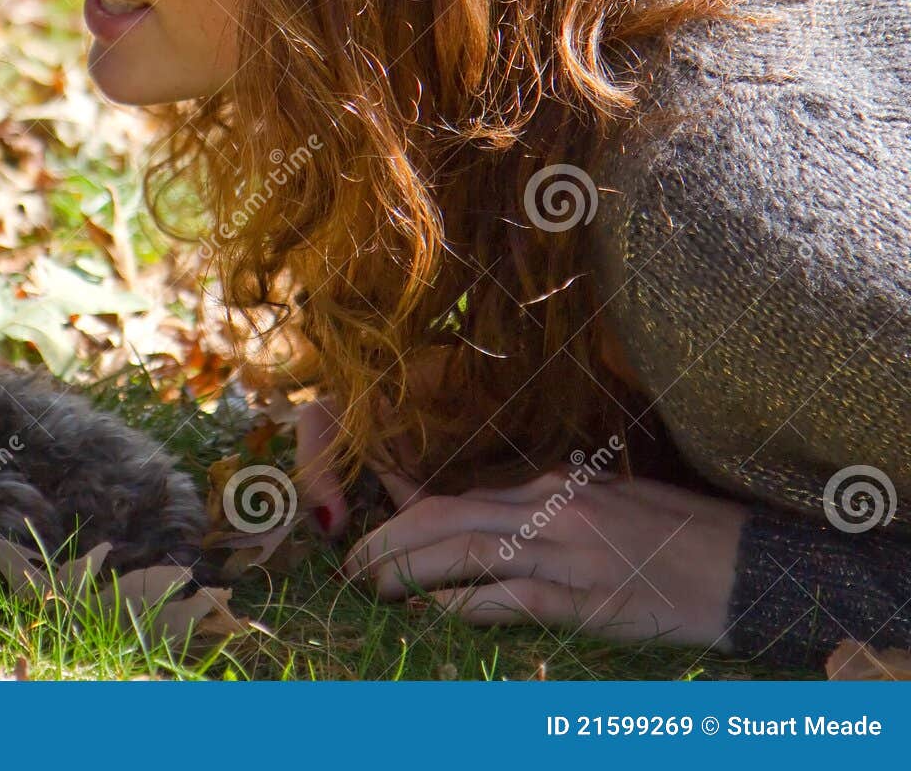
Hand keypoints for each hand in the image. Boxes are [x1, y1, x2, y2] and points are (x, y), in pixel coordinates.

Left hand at [340, 464, 749, 649]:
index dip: (406, 507)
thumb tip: (501, 514)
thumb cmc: (684, 536)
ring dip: (407, 569)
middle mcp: (550, 510)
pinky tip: (433, 612)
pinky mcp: (583, 597)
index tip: (371, 517)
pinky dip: (462, 603)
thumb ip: (553, 506)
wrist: (750, 566)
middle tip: (351, 564)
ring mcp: (565, 552)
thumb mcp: (609, 503)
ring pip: (461, 550)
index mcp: (554, 487)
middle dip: (390, 538)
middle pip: (445, 515)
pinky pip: (505, 598)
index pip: (460, 494)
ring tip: (371, 586)